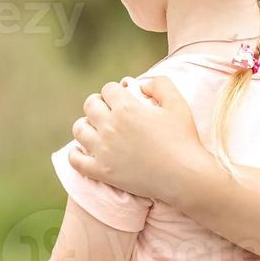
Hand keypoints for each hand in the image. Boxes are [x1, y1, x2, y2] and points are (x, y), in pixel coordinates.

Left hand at [68, 76, 204, 201]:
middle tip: (108, 110)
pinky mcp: (102, 171)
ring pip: (79, 129)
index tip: (122, 97)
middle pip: (90, 105)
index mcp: (127, 107)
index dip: (115, 91)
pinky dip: (75, 153)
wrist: (184, 176)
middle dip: (99, 103)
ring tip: (96, 129)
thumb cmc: (183, 139)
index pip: (108, 89)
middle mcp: (110, 126)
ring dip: (86, 125)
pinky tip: (84, 150)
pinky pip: (75, 160)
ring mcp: (103, 150)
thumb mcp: (178, 103)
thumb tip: (141, 84)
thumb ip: (160, 84)